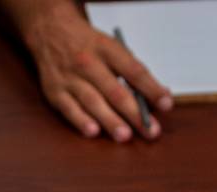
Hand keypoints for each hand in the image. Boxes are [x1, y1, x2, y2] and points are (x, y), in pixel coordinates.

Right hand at [23, 8, 171, 141]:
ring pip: (93, 101)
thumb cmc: (88, 45)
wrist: (50, 31)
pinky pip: (69, 108)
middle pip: (115, 90)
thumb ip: (133, 71)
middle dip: (135, 112)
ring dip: (110, 120)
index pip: (134, 71)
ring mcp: (70, 78)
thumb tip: (159, 95)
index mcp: (107, 49)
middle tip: (151, 130)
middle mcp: (88, 63)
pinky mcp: (55, 91)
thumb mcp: (111, 48)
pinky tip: (93, 132)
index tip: (166, 104)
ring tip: (125, 136)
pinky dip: (81, 120)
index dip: (152, 88)